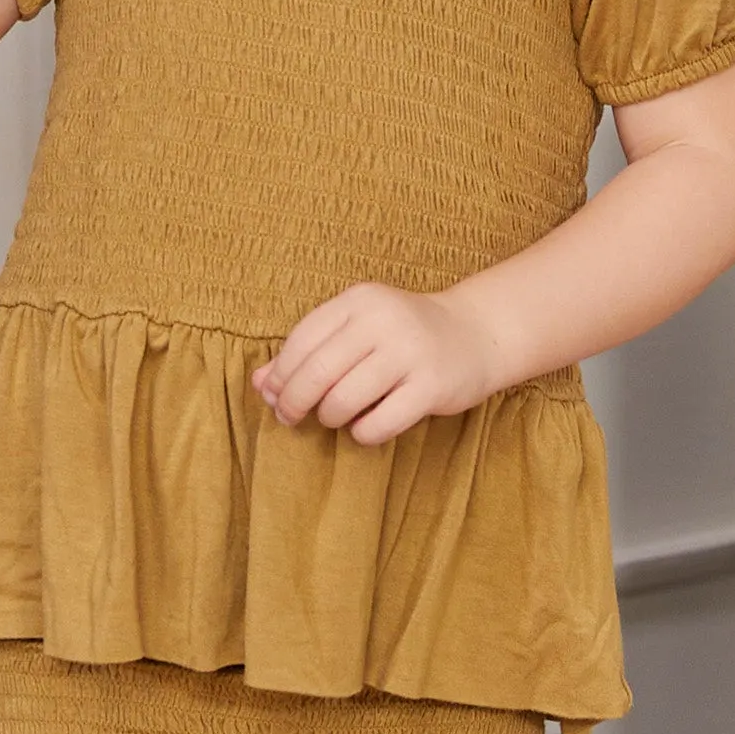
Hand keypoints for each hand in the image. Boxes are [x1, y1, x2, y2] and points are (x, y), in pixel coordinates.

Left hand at [252, 282, 511, 445]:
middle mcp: (383, 321)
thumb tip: (258, 383)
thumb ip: (308, 352)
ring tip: (333, 417)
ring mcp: (410, 353)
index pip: (301, 341)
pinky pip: (378, 423)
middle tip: (290, 417)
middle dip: (294, 402)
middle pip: (317, 372)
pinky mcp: (432, 386)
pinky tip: (364, 427)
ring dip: (329, 417)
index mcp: (359, 301)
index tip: (272, 395)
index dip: (279, 374)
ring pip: (343, 400)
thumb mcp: (356, 330)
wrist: (476, 334)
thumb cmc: (402, 337)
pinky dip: (362, 432)